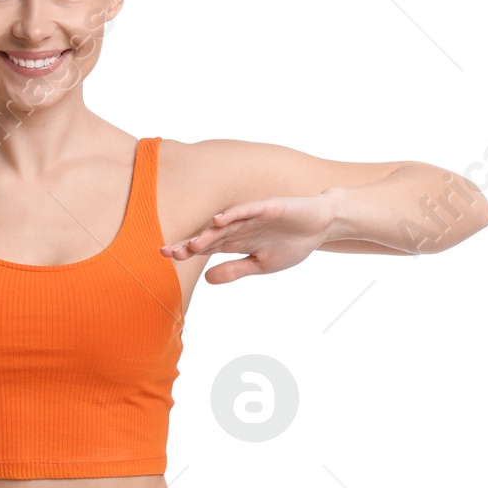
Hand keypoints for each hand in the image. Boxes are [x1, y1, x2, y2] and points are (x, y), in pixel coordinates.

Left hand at [160, 191, 337, 280]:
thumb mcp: (260, 264)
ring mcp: (252, 217)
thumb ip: (235, 270)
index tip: (166, 257)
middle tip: (168, 252)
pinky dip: (233, 214)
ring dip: (208, 234)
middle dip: (189, 244)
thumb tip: (207, 279)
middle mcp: (239, 227)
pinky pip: (248, 210)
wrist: (321, 226)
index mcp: (236, 242)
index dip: (187, 251)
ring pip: (225, 225)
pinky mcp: (268, 208)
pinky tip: (219, 220)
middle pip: (209, 236)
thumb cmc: (291, 244)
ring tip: (191, 243)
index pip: (206, 247)